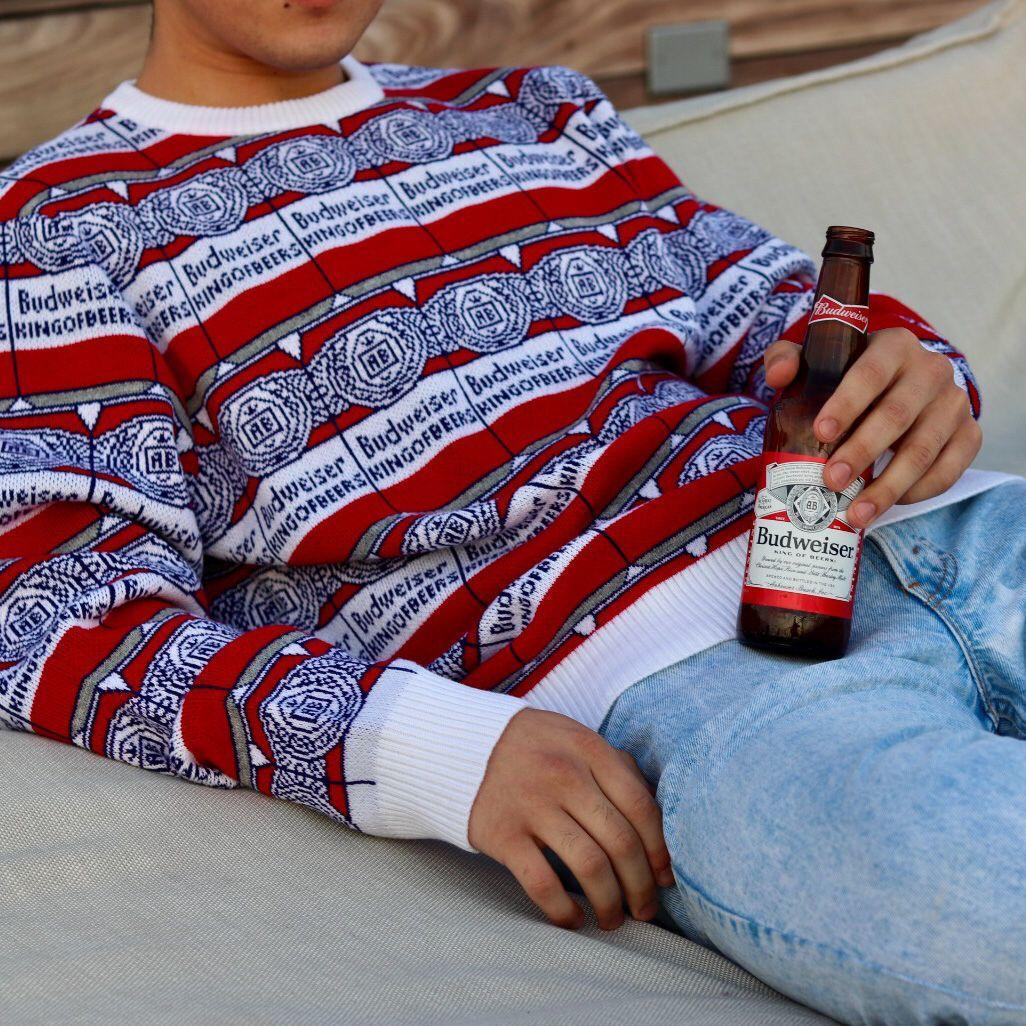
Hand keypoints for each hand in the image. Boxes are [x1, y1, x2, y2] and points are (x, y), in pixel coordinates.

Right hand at [468, 707, 673, 930]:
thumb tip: (659, 827)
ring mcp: (532, 804)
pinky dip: (564, 910)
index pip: (641, 807)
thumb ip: (618, 769)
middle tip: (644, 910)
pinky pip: (543, 883)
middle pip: (620, 842)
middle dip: (640, 886)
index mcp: (589, 750)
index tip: (665, 878)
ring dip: (609, 903)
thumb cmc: (535, 748)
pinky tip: (574, 919)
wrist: (463, 744)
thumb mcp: (577, 740)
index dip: (660, 850)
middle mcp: (564, 775)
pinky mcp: (502, 834)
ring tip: (613, 919)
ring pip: (590, 866)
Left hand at [764, 327, 981, 526]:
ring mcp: (954, 403)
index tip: (821, 432)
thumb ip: (787, 358)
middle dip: (861, 452)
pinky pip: (949, 469)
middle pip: (896, 416)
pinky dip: (919, 492)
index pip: (870, 374)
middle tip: (831, 481)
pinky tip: (887, 504)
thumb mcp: (817, 360)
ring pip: (923, 450)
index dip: (846, 404)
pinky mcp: (969, 433)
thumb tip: (778, 376)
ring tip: (856, 513)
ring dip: (888, 486)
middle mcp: (931, 370)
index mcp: (894, 346)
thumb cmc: (848, 376)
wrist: (899, 385)